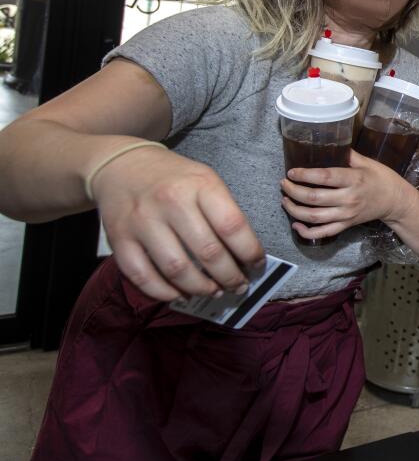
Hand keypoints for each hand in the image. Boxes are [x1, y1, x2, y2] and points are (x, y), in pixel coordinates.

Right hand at [91, 147, 264, 300]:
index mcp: (200, 185)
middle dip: (230, 277)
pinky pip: (143, 276)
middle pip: (208, 252)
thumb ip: (223, 211)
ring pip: (177, 269)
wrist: (121, 165)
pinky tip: (180, 294)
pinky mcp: (119, 239)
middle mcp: (171, 202)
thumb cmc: (174, 177)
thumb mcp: (205, 180)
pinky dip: (164, 293)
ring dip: (201, 288)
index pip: (232, 226)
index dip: (249, 252)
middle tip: (239, 286)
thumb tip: (243, 254)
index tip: (257, 265)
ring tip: (214, 291)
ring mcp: (143, 222)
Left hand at [280, 151, 415, 242]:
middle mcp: (348, 199)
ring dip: (295, 210)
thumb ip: (347, 155)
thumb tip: (328, 143)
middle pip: (314, 198)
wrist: (396, 201)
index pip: (324, 177)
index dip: (304, 175)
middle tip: (284, 184)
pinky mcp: (346, 225)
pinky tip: (296, 224)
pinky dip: (307, 232)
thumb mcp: (368, 162)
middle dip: (294, 191)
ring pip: (314, 217)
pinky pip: (323, 233)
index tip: (291, 172)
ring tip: (285, 200)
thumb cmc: (382, 179)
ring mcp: (346, 214)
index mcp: (353, 179)